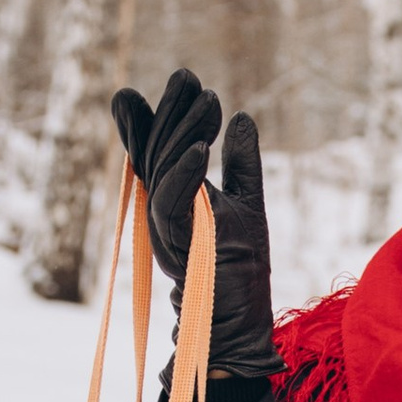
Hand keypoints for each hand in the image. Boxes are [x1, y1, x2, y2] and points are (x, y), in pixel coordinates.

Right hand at [108, 71, 277, 374]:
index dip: (156, 115)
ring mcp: (165, 227)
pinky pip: (172, 202)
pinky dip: (185, 172)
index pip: (155, 148)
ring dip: (184, 131)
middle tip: (188, 76)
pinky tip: (201, 147)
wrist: (238, 326)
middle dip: (170, 110)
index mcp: (172, 198)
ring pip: (162, 168)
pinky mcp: (178, 244)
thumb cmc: (238, 271)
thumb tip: (242, 117)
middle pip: (155, 150)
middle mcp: (160, 209)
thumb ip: (241, 164)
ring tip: (208, 100)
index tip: (181, 80)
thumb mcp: (247, 203)